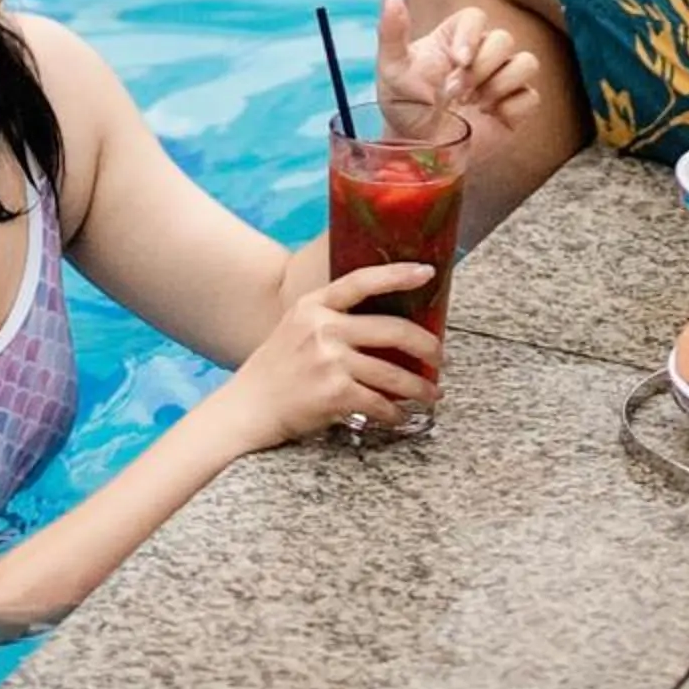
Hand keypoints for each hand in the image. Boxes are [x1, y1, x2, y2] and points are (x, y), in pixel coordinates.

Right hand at [221, 263, 439, 446]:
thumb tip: (382, 320)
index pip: (362, 281)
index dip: (397, 275)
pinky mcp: (334, 394)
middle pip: (391, 329)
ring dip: (419, 386)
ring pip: (392, 373)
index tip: (426, 272)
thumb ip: (331, 317)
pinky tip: (399, 416)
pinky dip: (394, 413)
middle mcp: (323, 328)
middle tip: (440, 356)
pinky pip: (378, 403)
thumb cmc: (277, 368)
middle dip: (426, 345)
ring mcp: (329, 361)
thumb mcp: (296, 327)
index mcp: (314, 305)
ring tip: (432, 393)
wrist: (248, 407)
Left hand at [375, 0, 538, 135]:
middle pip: (504, 39)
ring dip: (500, 84)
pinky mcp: (513, 108)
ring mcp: (500, 80)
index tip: (458, 60)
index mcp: (453, 39)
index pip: (476, 17)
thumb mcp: (392, 71)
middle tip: (456, 92)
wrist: (420, 152)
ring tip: (475, 103)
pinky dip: (511, 108)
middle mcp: (481, 54)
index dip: (471, 35)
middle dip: (481, 68)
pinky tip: (488, 116)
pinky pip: (531, 97)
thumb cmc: (404, 108)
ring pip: (527, 62)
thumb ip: (391, 33)